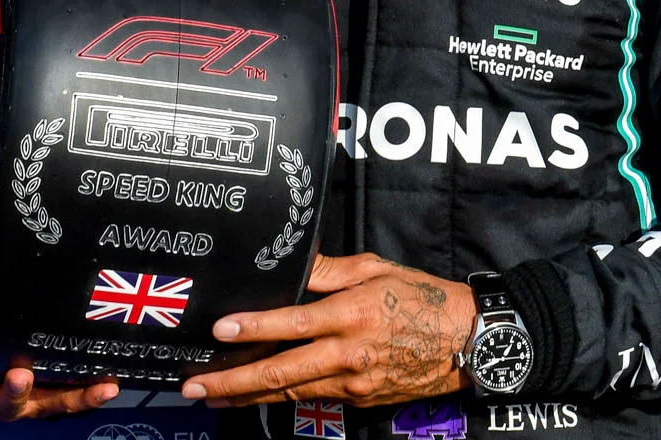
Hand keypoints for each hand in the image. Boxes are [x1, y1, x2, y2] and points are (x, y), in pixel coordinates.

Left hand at [180, 253, 476, 407]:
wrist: (466, 342)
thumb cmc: (424, 298)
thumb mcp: (377, 269)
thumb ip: (329, 270)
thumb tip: (291, 261)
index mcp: (353, 314)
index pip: (293, 322)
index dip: (253, 328)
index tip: (220, 330)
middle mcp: (349, 354)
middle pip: (280, 372)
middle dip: (232, 381)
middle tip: (195, 386)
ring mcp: (353, 383)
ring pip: (290, 392)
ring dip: (246, 396)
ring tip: (213, 396)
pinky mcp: (359, 400)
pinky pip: (311, 397)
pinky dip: (278, 398)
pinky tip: (254, 396)